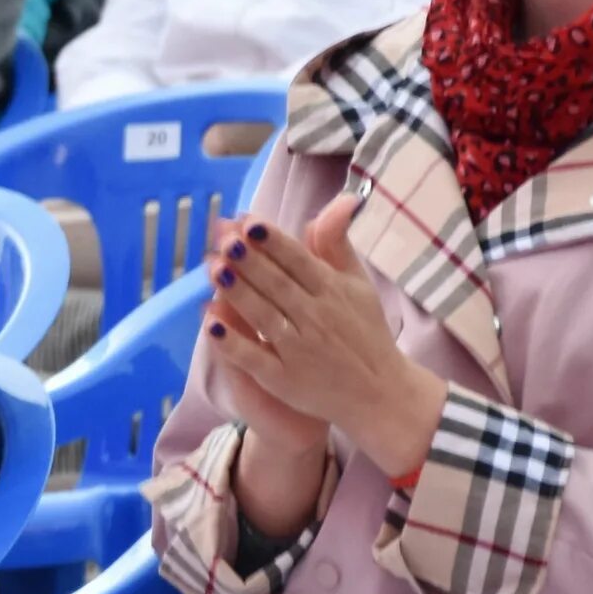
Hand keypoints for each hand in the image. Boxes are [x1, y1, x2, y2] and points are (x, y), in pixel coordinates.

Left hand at [205, 198, 446, 482]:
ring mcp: (299, 350)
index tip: (249, 221)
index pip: (299, 260)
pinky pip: (254, 358)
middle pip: (277, 284)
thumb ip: (338, 244)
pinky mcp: (284, 379)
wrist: (381, 393)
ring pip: (263, 316)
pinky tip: (210, 323)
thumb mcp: (358, 284)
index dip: (274, 240)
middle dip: (249, 260)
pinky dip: (233, 342)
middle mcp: (316, 318)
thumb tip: (340, 200)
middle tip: (222, 238)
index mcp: (333, 291)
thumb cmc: (365, 331)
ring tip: (213, 268)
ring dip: (238, 292)